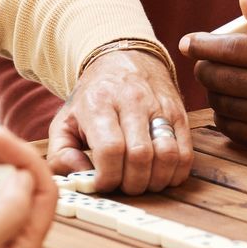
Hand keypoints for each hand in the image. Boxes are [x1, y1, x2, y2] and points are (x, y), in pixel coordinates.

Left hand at [48, 48, 192, 193]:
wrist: (123, 61)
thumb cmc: (93, 99)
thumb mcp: (64, 122)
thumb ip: (60, 155)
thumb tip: (81, 178)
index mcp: (99, 103)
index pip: (110, 149)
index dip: (108, 177)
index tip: (103, 184)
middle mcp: (132, 102)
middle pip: (140, 156)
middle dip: (131, 183)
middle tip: (123, 186)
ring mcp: (160, 107)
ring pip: (167, 155)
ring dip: (155, 180)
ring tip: (142, 182)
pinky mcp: (180, 114)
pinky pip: (185, 153)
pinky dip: (175, 173)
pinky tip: (160, 174)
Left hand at [177, 0, 246, 149]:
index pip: (232, 50)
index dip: (203, 45)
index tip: (188, 42)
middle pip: (221, 78)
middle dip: (203, 67)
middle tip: (203, 62)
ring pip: (222, 104)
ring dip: (211, 90)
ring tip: (216, 80)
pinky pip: (231, 128)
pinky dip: (222, 115)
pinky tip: (226, 103)